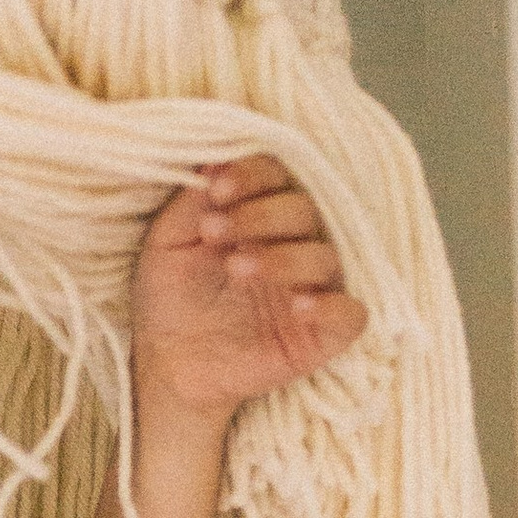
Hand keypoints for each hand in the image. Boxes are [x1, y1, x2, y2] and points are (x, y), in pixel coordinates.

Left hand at [130, 155, 366, 428]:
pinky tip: (296, 307)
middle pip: (304, 210)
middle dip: (260, 215)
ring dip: (284, 257)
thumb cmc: (170, 297)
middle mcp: (294, 244)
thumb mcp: (167, 242)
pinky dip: (331, 307)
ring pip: (325, 257)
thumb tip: (214, 155)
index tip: (218, 189)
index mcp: (262, 213)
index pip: (278, 176)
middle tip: (215, 234)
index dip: (253, 175)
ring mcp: (312, 288)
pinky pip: (351, 315)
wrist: (167, 363)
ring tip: (236, 268)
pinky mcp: (323, 334)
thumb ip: (193, 200)